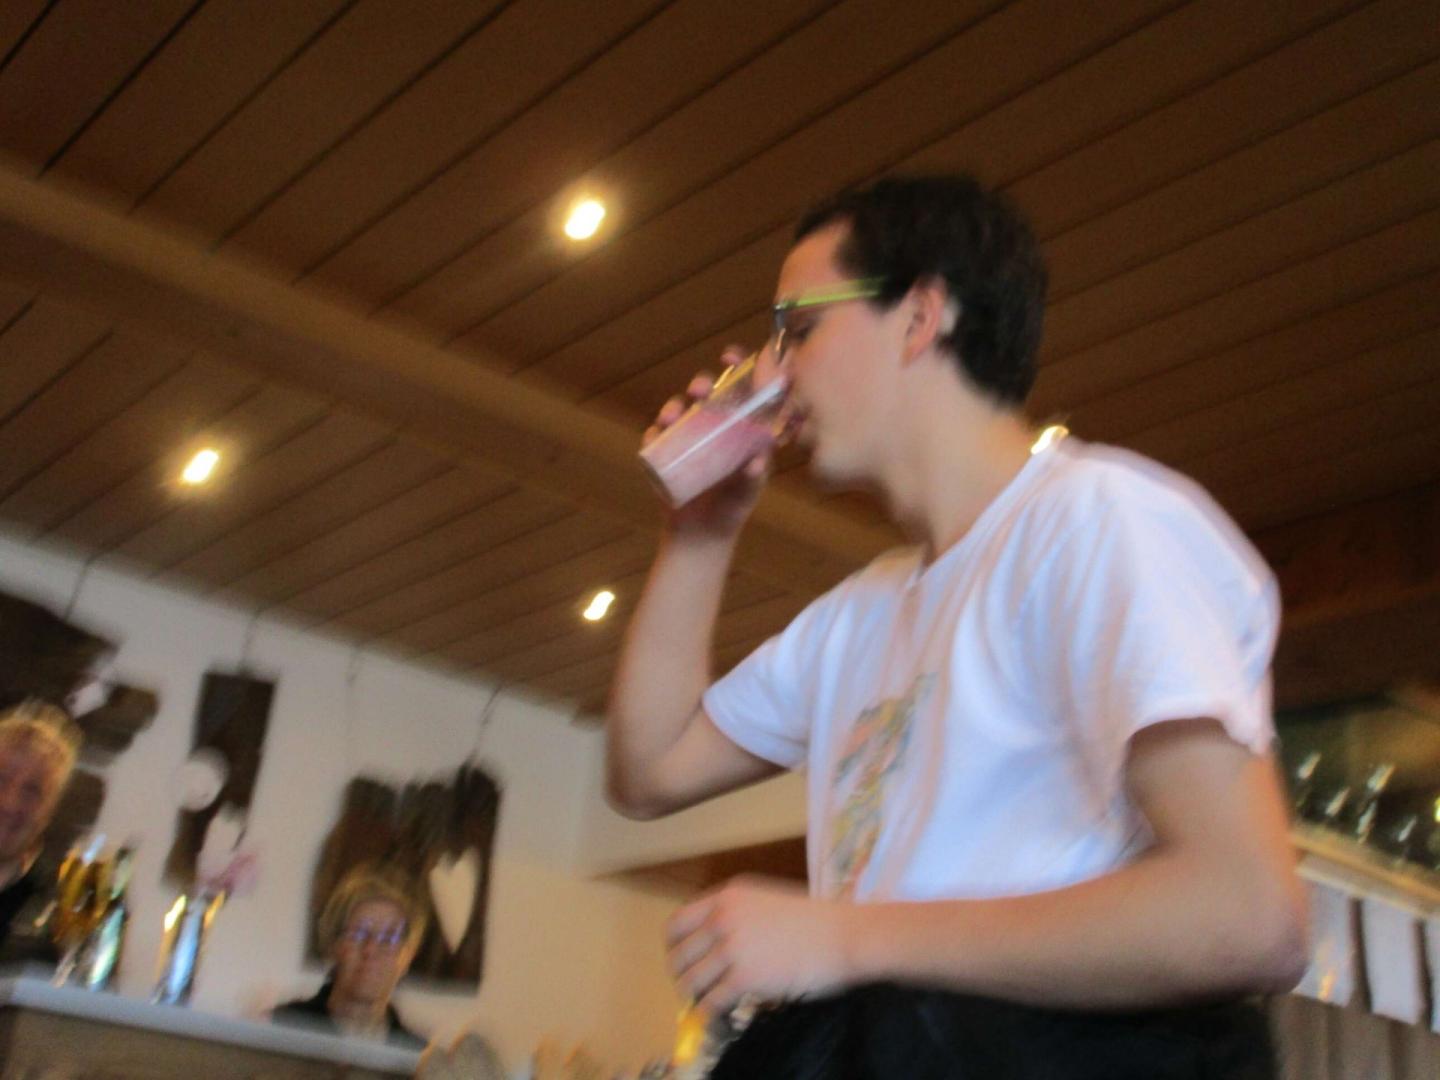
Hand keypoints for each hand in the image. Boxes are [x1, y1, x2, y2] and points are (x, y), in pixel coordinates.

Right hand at [644, 346, 772, 538]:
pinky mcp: (666, 454)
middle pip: (706, 395)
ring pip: (679, 410)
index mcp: (738, 428)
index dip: (737, 368)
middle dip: (701, 383)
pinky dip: (655, 433)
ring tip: (673, 415)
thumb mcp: (746, 493)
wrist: (701, 536)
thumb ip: (753, 479)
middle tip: (700, 389)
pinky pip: (656, 437)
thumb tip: (758, 463)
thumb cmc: (732, 510)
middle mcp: (712, 427)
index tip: (730, 356)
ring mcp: (687, 439)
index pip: (740, 390)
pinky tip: (657, 434)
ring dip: (674, 405)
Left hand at [666, 875, 851, 1015]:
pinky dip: (711, 1014)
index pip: (677, 924)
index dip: (675, 949)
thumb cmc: (815, 921)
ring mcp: (733, 947)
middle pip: (678, 956)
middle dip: (682, 977)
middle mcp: (723, 918)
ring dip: (695, 998)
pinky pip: (711, 1002)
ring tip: (708, 1004)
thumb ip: (736, 915)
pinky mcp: (745, 978)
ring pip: (690, 982)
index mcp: (727, 896)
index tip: (684, 963)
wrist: (845, 936)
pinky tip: (721, 1015)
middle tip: (695, 989)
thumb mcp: (766, 901)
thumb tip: (711, 944)